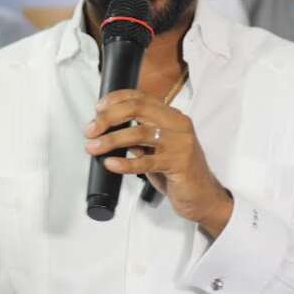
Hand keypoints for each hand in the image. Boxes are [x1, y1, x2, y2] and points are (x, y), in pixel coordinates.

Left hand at [85, 89, 232, 237]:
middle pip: (138, 108)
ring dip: (111, 139)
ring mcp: (180, 142)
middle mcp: (178, 124)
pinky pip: (146, 160)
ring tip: (93, 148)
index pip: (141, 97)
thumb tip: (107, 131)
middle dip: (109, 117)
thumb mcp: (157, 149)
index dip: (116, 99)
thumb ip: (139, 138)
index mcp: (172, 116)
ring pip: (140, 133)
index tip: (98, 109)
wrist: (203, 196)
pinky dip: (125, 162)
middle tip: (90, 130)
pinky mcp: (179, 163)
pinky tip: (111, 164)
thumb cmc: (177, 171)